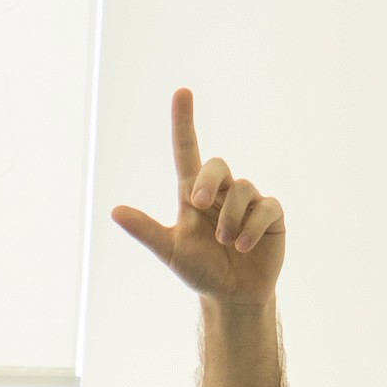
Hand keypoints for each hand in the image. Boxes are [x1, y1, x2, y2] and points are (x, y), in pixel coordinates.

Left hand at [109, 89, 282, 306]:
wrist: (232, 295)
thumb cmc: (200, 270)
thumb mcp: (170, 251)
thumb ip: (146, 230)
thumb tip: (115, 211)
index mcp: (193, 195)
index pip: (187, 152)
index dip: (183, 123)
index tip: (181, 92)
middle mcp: (221, 192)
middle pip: (217, 166)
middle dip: (207, 181)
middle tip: (196, 205)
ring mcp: (249, 201)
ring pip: (242, 189)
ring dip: (230, 217)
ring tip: (226, 242)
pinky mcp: (271, 215)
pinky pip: (266, 206)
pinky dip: (252, 226)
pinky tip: (242, 246)